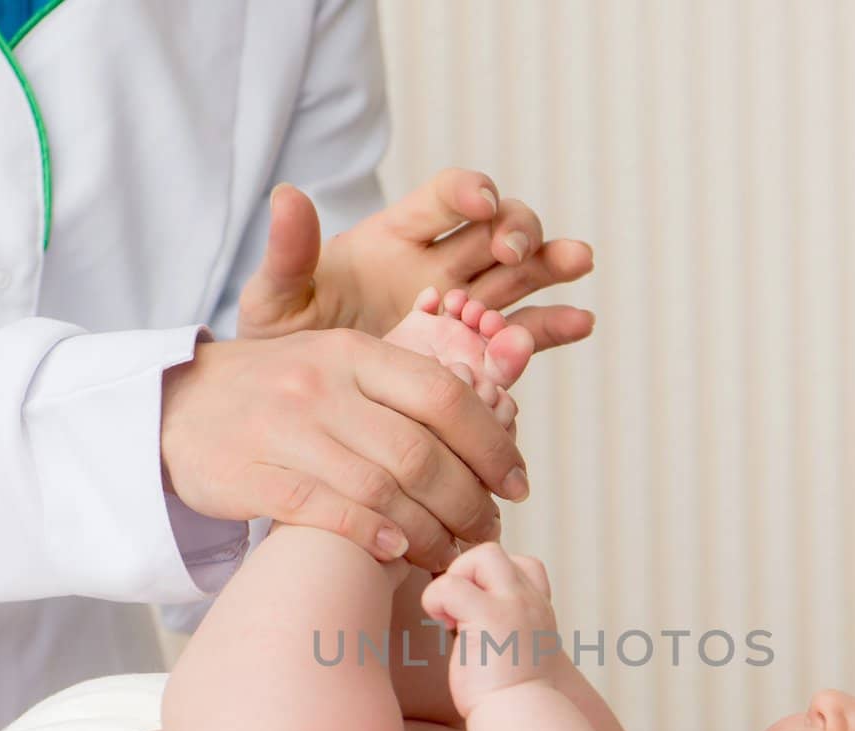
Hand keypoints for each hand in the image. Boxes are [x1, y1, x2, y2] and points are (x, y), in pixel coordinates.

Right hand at [160, 330, 528, 572]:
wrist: (175, 405)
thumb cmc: (278, 391)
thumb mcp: (338, 362)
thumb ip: (405, 384)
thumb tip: (491, 407)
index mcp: (355, 353)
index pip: (445, 395)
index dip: (492, 444)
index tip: (518, 484)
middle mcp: (323, 385)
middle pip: (419, 451)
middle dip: (467, 501)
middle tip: (487, 532)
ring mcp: (284, 429)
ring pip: (379, 487)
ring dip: (427, 531)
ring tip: (450, 555)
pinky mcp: (250, 473)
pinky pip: (323, 509)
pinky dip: (368, 534)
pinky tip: (395, 551)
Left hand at [236, 169, 594, 352]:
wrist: (303, 412)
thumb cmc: (284, 349)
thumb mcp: (273, 303)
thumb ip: (285, 256)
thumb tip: (286, 195)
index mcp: (395, 240)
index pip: (442, 200)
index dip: (467, 194)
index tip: (480, 204)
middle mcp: (440, 267)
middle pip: (495, 229)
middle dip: (515, 230)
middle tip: (515, 252)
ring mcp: (465, 311)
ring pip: (521, 275)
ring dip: (551, 264)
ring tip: (579, 261)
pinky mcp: (479, 354)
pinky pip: (523, 336)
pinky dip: (552, 328)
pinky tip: (581, 321)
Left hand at [420, 543, 560, 718]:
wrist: (523, 722)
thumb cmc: (513, 701)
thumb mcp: (515, 656)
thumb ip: (500, 631)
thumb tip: (464, 623)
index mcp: (538, 612)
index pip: (521, 565)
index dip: (489, 580)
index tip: (474, 613)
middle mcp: (531, 602)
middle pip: (495, 553)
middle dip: (465, 574)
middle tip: (457, 612)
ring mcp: (513, 605)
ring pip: (481, 555)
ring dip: (453, 582)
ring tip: (451, 619)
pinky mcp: (489, 616)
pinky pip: (450, 585)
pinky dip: (436, 600)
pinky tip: (444, 627)